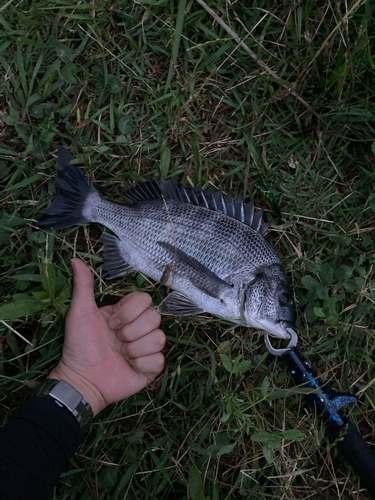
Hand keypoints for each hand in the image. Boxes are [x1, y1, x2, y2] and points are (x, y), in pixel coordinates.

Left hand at [49, 259, 164, 415]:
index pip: (145, 299)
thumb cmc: (79, 346)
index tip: (111, 324)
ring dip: (136, 348)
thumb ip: (83, 286)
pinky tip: (129, 366)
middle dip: (132, 331)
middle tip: (116, 340)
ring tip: (121, 355)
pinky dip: (143, 363)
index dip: (130, 311)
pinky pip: (160, 359)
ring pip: (159, 338)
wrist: (82, 380)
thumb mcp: (80, 313)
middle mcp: (138, 328)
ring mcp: (146, 348)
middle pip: (155, 317)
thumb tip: (76, 260)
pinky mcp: (150, 367)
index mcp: (126, 314)